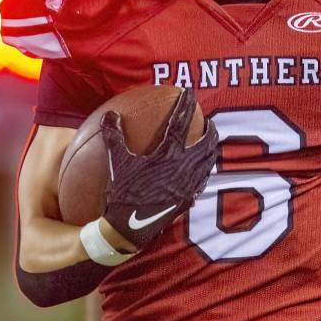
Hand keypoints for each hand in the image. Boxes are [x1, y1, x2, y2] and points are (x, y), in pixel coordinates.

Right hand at [99, 88, 218, 249]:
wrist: (130, 228)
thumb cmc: (122, 194)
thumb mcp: (116, 163)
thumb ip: (113, 136)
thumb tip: (109, 113)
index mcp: (167, 154)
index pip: (180, 122)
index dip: (185, 105)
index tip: (189, 92)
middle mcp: (183, 167)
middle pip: (205, 142)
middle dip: (210, 129)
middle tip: (208, 121)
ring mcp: (189, 184)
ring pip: (208, 162)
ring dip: (211, 149)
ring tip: (210, 142)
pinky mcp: (188, 199)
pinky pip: (203, 181)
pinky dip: (205, 171)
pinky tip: (203, 171)